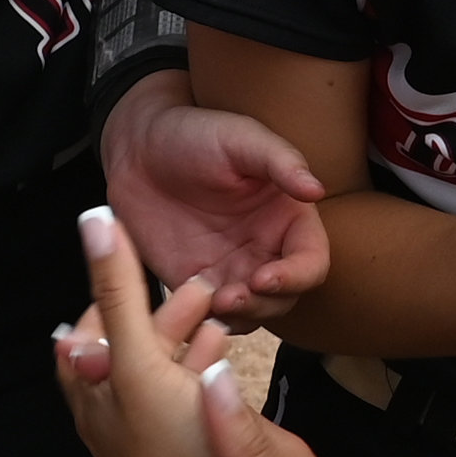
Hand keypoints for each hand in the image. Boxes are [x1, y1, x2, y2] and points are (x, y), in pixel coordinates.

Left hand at [56, 207, 348, 456]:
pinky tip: (228, 350)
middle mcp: (116, 414)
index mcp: (90, 393)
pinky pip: (194, 395)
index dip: (106, 296)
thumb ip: (117, 291)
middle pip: (129, 349)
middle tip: (197, 284)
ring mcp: (156, 433)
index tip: (136, 267)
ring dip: (186, 334)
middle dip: (158, 311)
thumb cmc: (170, 449)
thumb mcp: (137, 357)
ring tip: (216, 306)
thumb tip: (94, 219)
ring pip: (164, 371)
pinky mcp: (195, 446)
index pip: (83, 334)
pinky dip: (207, 364)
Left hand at [102, 74, 329, 320]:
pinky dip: (204, 322)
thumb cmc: (196, 134)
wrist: (138, 149)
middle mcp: (265, 250)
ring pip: (251, 314)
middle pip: (285, 297)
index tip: (266, 277)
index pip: (311, 261)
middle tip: (231, 297)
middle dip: (264, 304)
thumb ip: (280, 162)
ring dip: (237, 318)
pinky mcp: (194, 284)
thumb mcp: (240, 138)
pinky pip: (209, 316)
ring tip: (211, 304)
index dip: (297, 276)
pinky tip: (186, 309)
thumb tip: (317, 189)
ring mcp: (230, 270)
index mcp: (287, 219)